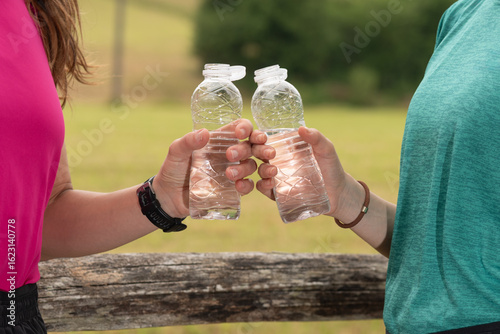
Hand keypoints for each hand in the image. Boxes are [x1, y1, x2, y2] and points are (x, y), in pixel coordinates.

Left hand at [152, 119, 268, 217]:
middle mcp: (229, 154)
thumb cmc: (172, 169)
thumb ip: (187, 142)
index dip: (245, 128)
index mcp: (219, 141)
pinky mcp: (231, 189)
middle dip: (256, 148)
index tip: (240, 133)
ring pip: (251, 165)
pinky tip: (238, 187)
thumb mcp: (176, 152)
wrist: (168, 197)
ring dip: (245, 168)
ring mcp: (232, 172)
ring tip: (229, 174)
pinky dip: (247, 185)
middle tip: (240, 155)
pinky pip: (247, 186)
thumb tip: (204, 133)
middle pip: (251, 146)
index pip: (240, 128)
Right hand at [256, 126, 357, 217]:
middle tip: (269, 154)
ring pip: (261, 171)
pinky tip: (270, 184)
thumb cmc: (331, 167)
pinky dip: (263, 186)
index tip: (262, 137)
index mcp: (286, 148)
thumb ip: (316, 138)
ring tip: (273, 171)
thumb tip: (301, 128)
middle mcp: (279, 161)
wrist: (338, 193)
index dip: (259, 137)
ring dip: (262, 170)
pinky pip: (265, 189)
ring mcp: (278, 177)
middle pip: (259, 154)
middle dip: (258, 151)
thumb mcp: (326, 149)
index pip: (267, 139)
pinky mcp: (279, 193)